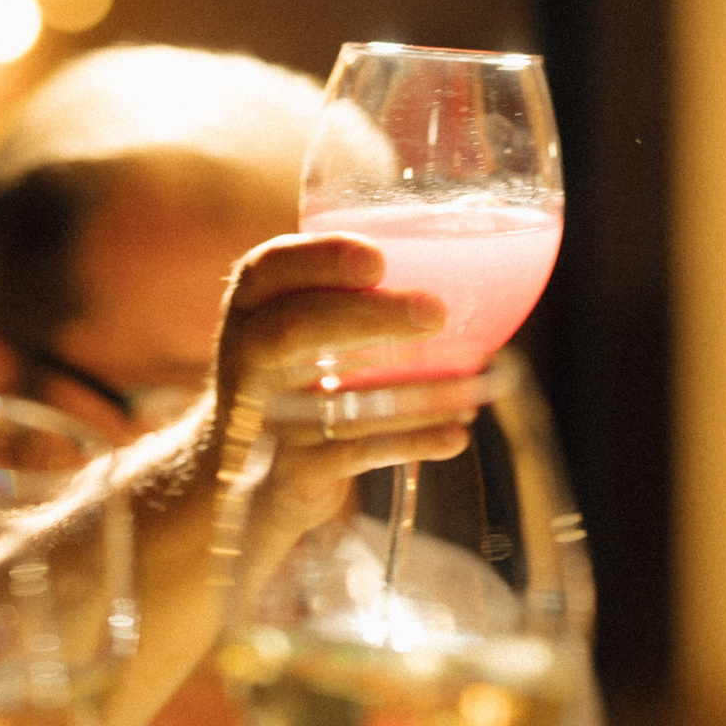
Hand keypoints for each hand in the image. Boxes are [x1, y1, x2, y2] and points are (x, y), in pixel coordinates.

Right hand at [213, 233, 473, 545]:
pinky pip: (352, 454)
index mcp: (252, 309)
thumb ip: (358, 294)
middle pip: (292, 330)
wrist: (257, 476)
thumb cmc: (303, 380)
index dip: (320, 258)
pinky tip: (455, 435)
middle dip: (366, 316)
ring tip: (471, 384)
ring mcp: (264, 418)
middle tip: (435, 313)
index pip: (268, 268)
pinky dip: (408, 443)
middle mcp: (246, 359)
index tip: (378, 260)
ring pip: (332, 400)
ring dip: (407, 392)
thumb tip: (479, 249)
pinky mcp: (289, 470)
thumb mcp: (305, 330)